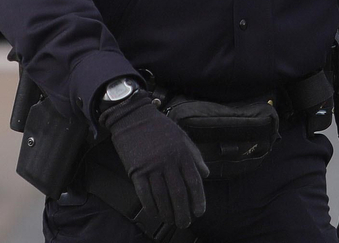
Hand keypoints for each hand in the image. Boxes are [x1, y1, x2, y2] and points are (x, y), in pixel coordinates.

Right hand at [100, 94, 209, 227]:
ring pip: (162, 197)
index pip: (194, 182)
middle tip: (185, 223)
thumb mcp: (182, 137)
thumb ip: (195, 155)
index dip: (198, 199)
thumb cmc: (158, 127)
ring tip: (170, 220)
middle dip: (183, 212)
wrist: (133, 116)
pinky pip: (144, 194)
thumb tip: (206, 173)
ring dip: (167, 213)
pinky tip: (155, 213)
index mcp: (182, 153)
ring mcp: (151, 166)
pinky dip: (150, 206)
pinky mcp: (136, 170)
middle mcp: (168, 161)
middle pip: (178, 194)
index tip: (199, 212)